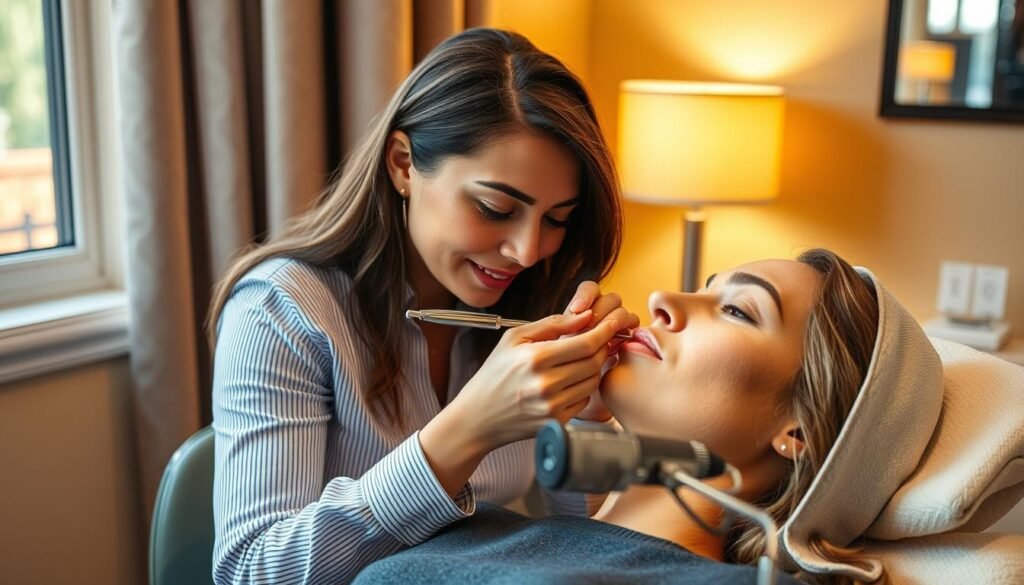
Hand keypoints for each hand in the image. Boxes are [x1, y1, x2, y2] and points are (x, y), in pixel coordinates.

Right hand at [444, 311, 624, 451]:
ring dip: (594, 368)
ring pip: (593, 381)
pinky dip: (582, 388)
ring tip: (581, 359)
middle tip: (601, 339)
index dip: (606, 331)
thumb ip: (552, 324)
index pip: (586, 343)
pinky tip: (569, 381)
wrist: (478, 416)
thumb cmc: (495, 373)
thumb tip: (586, 316)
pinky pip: (584, 400)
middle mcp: (546, 384)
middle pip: (594, 362)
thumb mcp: (514, 338)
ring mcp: (552, 406)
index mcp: (535, 359)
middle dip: (603, 347)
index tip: (614, 323)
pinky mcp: (556, 422)